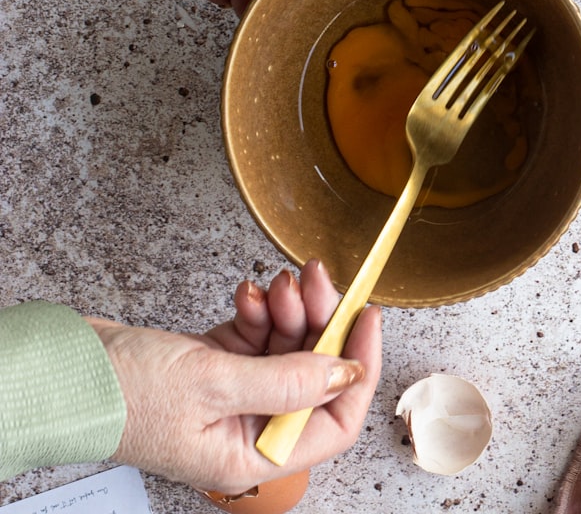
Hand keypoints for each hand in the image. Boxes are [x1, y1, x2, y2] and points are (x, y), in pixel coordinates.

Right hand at [89, 260, 381, 493]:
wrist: (58, 371)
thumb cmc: (118, 393)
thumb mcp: (214, 383)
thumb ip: (287, 378)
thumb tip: (346, 371)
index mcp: (251, 455)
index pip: (334, 421)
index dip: (358, 369)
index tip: (367, 320)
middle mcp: (246, 429)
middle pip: (313, 375)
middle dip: (321, 323)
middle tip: (317, 281)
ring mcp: (231, 397)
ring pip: (288, 348)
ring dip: (290, 310)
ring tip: (281, 282)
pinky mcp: (214, 366)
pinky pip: (258, 336)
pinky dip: (260, 312)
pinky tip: (250, 295)